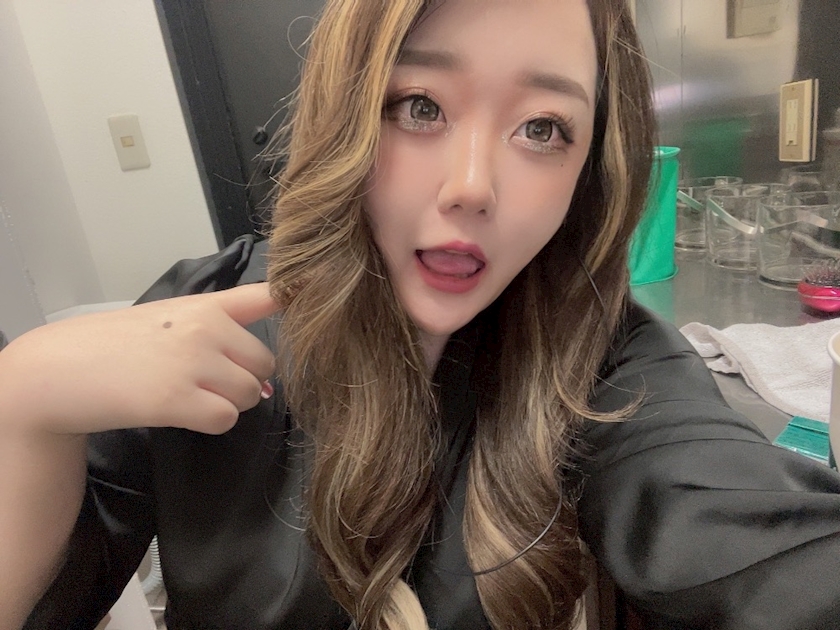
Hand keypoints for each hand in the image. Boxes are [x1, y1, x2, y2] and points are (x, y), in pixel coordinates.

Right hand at [0, 283, 278, 435]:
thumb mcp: (173, 319)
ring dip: (228, 403)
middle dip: (245, 378)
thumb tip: (266, 382)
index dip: (297, 296)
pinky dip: (211, 422)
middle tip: (208, 382)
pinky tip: (183, 412)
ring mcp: (193, 362)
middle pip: (265, 363)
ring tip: (190, 395)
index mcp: (207, 305)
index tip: (318, 290)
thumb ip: (222, 335)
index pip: (266, 295)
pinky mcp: (177, 398)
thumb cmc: (119, 343)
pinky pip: (225, 419)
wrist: (62, 368)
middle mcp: (206, 328)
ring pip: (248, 393)